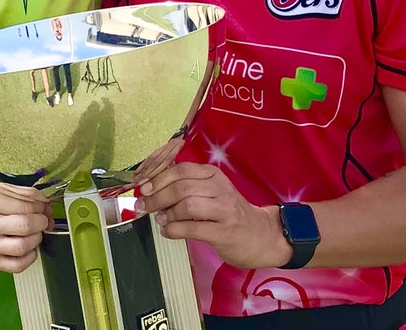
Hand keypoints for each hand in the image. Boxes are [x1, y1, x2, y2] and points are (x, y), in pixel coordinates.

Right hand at [0, 184, 52, 272]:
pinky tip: (28, 248)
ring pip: (24, 246)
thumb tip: (40, 197)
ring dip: (37, 237)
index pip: (24, 204)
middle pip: (26, 225)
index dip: (40, 204)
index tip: (42, 204)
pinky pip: (18, 265)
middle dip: (42, 220)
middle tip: (43, 218)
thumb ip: (10, 190)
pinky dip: (30, 257)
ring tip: (35, 232)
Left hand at [136, 163, 288, 269]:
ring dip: (167, 213)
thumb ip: (187, 188)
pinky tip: (168, 232)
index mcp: (213, 175)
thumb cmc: (230, 213)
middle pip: (181, 187)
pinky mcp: (225, 232)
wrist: (262, 235)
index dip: (158, 179)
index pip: (181, 170)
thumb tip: (152, 190)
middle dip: (156, 197)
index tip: (143, 188)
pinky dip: (174, 230)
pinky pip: (193, 228)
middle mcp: (220, 188)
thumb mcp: (212, 192)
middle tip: (143, 207)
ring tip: (161, 219)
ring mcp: (224, 210)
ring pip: (187, 205)